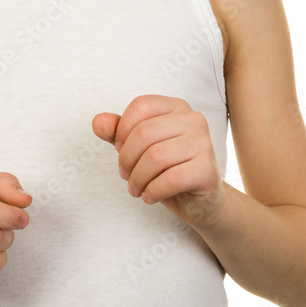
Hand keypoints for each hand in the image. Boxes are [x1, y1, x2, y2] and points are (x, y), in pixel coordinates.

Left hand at [93, 95, 224, 227]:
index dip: (122, 129)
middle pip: (144, 132)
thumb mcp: (139, 147)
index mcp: (177, 106)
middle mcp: (194, 120)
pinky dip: (152, 191)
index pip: (141, 106)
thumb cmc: (167, 168)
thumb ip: (117, 132)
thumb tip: (97, 122)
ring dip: (137, 178)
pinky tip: (150, 196)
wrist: (200, 200)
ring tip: (136, 188)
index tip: (120, 149)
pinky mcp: (207, 171)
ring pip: (155, 157)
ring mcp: (204, 144)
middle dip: (127, 158)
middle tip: (126, 175)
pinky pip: (169, 180)